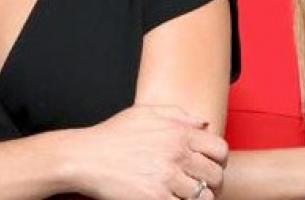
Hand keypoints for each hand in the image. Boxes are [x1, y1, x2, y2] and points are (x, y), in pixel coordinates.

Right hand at [68, 105, 226, 199]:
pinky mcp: (155, 198)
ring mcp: (167, 178)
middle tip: (198, 186)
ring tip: (183, 194)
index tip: (208, 166)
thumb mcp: (144, 113)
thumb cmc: (112, 135)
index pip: (220, 150)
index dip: (217, 161)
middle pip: (215, 176)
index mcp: (178, 132)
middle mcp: (177, 154)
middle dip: (210, 183)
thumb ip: (179, 115)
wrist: (84, 157)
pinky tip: (169, 198)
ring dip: (196, 198)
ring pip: (202, 196)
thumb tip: (204, 124)